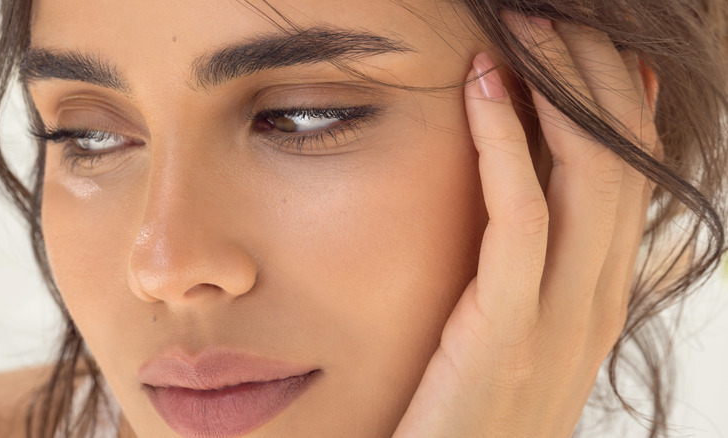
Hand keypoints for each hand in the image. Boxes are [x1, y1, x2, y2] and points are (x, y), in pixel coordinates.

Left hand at [393, 10, 660, 437]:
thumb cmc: (474, 405)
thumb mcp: (522, 332)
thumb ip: (537, 267)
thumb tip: (533, 194)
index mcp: (602, 293)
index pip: (630, 172)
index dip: (616, 97)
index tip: (588, 42)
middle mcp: (599, 298)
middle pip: (620, 158)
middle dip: (592, 74)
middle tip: (552, 14)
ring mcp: (563, 316)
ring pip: (586, 175)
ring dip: (556, 90)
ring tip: (523, 28)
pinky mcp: (509, 329)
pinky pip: (520, 217)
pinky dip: (506, 144)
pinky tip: (481, 91)